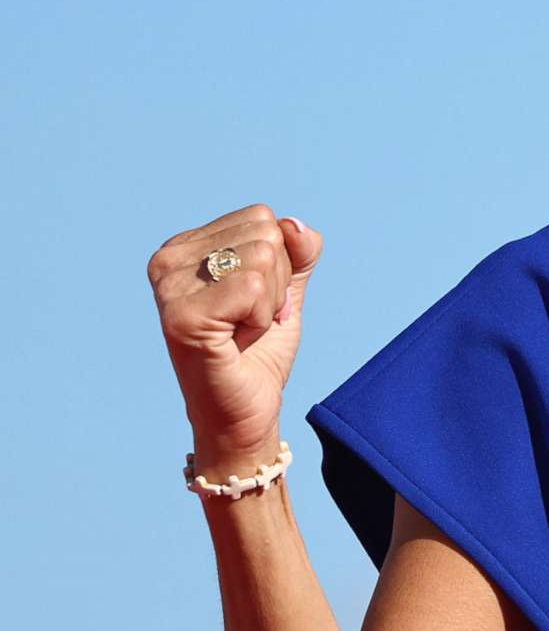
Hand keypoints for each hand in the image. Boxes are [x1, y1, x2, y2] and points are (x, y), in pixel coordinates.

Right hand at [149, 203, 326, 457]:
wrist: (245, 413)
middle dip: (276, 284)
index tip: (253, 302)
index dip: (279, 264)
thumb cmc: (258, 353)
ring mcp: (169, 287)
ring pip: (263, 257)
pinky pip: (253, 287)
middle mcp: (167, 260)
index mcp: (185, 246)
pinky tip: (235, 341)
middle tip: (248, 321)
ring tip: (240, 331)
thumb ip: (298, 253)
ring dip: (268, 303)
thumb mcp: (286, 291)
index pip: (262, 217)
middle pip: (266, 234)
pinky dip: (262, 319)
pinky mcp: (182, 315)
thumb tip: (295, 224)